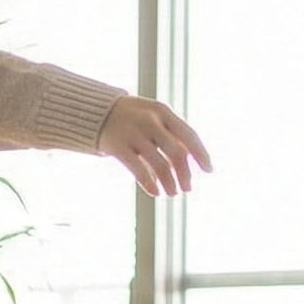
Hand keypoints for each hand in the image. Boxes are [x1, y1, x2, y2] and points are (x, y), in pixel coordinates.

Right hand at [96, 96, 211, 197]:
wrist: (95, 110)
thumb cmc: (132, 116)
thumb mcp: (153, 115)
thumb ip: (171, 132)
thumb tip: (193, 159)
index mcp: (163, 111)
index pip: (189, 135)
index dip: (201, 154)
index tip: (209, 171)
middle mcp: (150, 121)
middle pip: (176, 153)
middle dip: (185, 174)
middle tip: (188, 189)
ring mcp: (133, 134)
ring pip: (159, 165)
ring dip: (169, 183)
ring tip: (172, 194)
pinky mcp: (117, 147)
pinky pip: (138, 170)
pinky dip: (149, 184)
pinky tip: (155, 192)